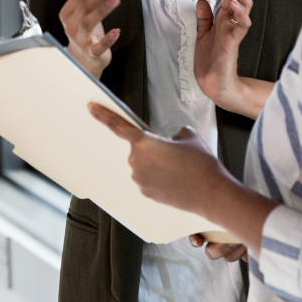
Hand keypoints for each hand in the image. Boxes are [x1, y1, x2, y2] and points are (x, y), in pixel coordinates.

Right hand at [59, 0, 124, 78]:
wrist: (83, 60)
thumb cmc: (85, 30)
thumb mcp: (84, 8)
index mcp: (68, 12)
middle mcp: (71, 26)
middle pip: (84, 5)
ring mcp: (80, 40)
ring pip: (87, 23)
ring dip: (102, 10)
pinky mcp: (91, 53)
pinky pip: (97, 47)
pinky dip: (107, 40)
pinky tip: (116, 31)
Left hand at [90, 102, 279, 256]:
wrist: (211, 193)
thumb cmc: (201, 164)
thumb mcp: (190, 137)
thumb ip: (176, 133)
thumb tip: (175, 138)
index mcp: (144, 143)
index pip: (118, 126)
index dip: (103, 115)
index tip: (90, 108)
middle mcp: (136, 162)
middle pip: (139, 149)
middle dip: (153, 149)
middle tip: (175, 155)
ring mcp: (139, 179)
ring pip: (144, 165)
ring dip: (156, 165)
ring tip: (179, 170)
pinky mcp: (146, 194)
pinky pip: (148, 180)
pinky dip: (158, 178)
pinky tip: (175, 181)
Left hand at [194, 0, 270, 117]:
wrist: (213, 83)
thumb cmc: (210, 59)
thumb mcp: (203, 33)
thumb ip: (204, 16)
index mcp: (225, 17)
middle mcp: (233, 20)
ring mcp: (235, 30)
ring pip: (245, 4)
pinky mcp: (234, 42)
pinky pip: (242, 25)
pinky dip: (239, 13)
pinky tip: (234, 3)